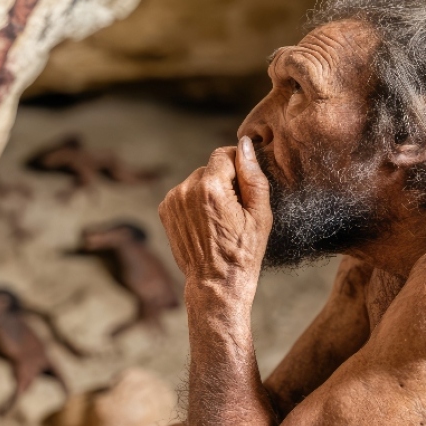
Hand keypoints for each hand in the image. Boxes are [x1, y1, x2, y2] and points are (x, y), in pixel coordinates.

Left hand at [158, 136, 271, 288]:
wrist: (215, 282)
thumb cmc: (243, 251)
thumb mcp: (260, 214)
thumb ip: (252, 175)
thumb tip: (245, 144)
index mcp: (211, 187)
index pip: (224, 153)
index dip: (238, 164)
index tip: (244, 184)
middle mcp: (186, 190)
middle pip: (209, 168)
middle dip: (223, 180)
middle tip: (234, 209)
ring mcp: (172, 201)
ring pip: (196, 180)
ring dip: (207, 191)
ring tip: (219, 219)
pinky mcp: (165, 210)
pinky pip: (184, 194)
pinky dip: (194, 202)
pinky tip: (204, 222)